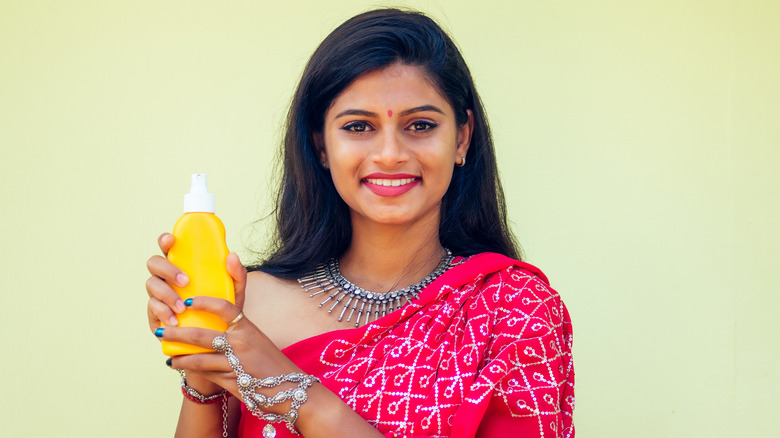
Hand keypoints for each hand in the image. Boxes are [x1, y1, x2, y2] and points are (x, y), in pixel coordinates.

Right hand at [145, 232, 246, 332]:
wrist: (217, 337)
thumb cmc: (223, 308)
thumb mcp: (234, 292)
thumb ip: (237, 274)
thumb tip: (232, 255)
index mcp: (183, 265)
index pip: (169, 247)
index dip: (165, 240)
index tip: (171, 240)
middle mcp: (167, 277)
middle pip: (154, 263)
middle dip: (167, 269)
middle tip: (185, 281)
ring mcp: (159, 294)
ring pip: (151, 285)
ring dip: (166, 295)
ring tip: (182, 308)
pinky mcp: (155, 314)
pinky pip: (151, 308)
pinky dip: (162, 313)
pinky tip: (174, 321)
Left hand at [157, 297, 300, 411]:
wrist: (288, 388)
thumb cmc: (270, 361)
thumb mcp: (257, 338)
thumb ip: (236, 326)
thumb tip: (214, 311)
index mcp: (248, 328)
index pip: (225, 307)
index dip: (204, 301)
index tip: (187, 301)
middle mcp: (242, 344)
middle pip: (202, 335)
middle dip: (177, 332)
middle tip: (162, 329)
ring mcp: (236, 364)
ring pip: (199, 358)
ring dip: (179, 354)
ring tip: (166, 349)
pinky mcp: (232, 381)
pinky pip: (205, 373)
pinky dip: (189, 368)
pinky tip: (178, 364)